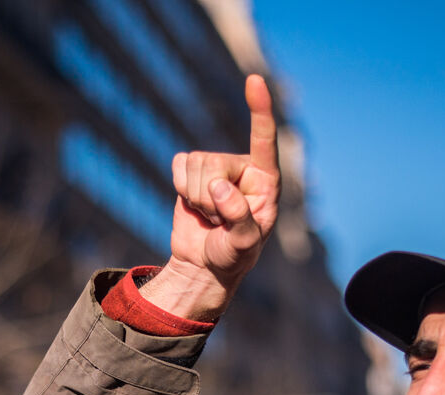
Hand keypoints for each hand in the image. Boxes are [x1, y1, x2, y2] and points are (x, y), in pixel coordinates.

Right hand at [140, 74, 280, 320]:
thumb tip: (221, 188)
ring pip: (194, 165)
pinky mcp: (191, 169)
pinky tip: (194, 203)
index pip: (264, 140)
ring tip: (210, 215)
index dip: (259, 110)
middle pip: (214, 164)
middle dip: (210, 200)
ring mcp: (216, 166)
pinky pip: (178, 166)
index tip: (254, 80)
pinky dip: (180, 188)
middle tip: (220, 222)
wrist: (203, 265)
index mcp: (266, 180)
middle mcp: (243, 166)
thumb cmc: (232, 256)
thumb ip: (239, 218)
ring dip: (196, 198)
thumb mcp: (243, 245)